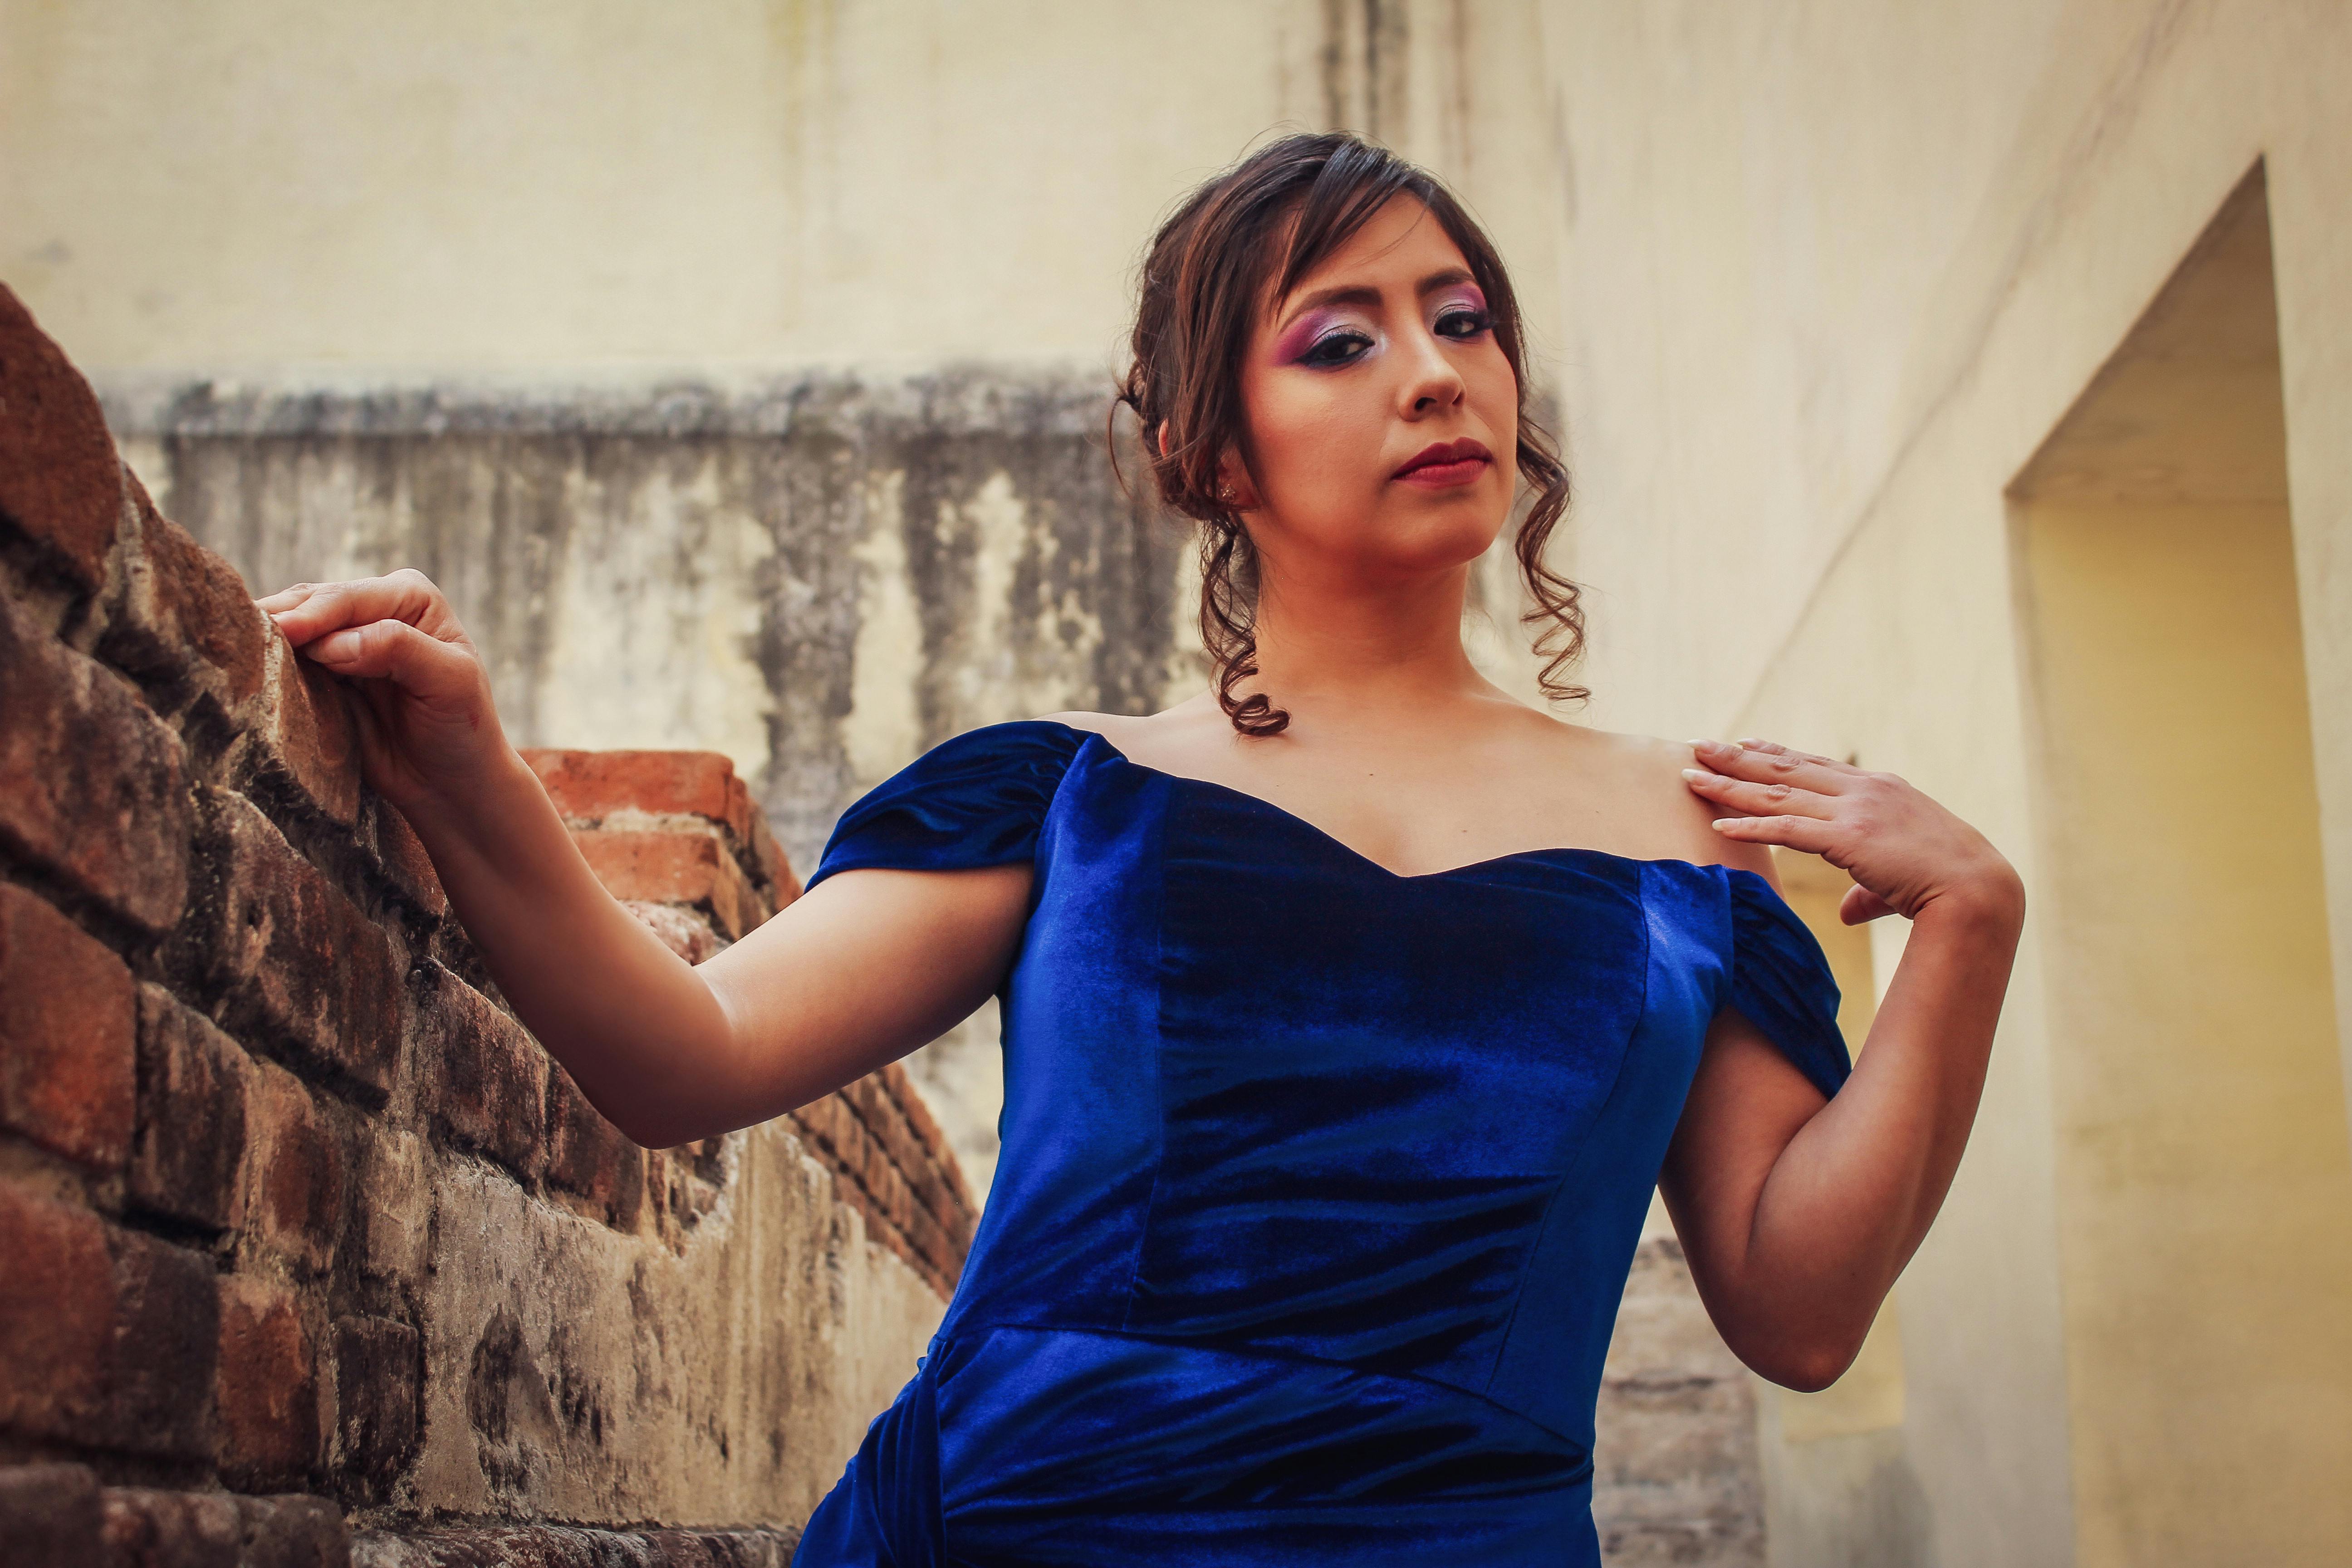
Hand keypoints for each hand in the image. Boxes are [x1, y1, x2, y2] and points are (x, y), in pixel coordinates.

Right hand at [255, 570, 508, 814]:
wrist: (451, 783)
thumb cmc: (462, 729)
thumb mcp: (449, 682)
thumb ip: (398, 649)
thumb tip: (332, 643)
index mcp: (410, 597)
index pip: (351, 599)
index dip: (314, 615)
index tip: (283, 633)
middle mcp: (373, 608)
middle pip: (311, 605)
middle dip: (276, 619)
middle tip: (234, 634)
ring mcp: (341, 641)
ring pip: (289, 629)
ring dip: (260, 638)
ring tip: (226, 645)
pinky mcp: (319, 675)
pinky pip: (283, 663)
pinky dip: (263, 664)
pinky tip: (238, 668)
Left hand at [1682, 738, 2022, 925]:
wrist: (1979, 889)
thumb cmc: (1946, 885)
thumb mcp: (1900, 877)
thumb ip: (1866, 892)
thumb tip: (1848, 913)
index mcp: (1879, 788)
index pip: (1814, 765)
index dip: (1775, 753)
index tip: (1744, 742)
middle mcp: (1863, 789)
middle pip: (1786, 768)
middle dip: (1738, 757)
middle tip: (1699, 745)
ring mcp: (1856, 810)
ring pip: (1777, 792)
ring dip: (1729, 784)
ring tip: (1690, 776)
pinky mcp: (1850, 838)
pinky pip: (1787, 829)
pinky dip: (1749, 827)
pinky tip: (1718, 827)